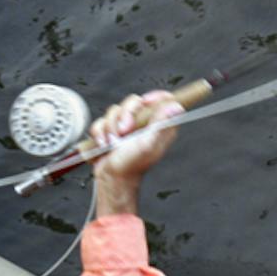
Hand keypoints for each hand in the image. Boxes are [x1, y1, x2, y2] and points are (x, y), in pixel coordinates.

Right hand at [89, 89, 183, 216]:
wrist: (112, 178)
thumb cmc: (131, 165)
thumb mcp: (148, 143)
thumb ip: (160, 123)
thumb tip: (176, 107)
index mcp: (159, 126)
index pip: (163, 100)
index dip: (155, 97)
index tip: (145, 102)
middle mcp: (144, 124)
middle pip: (134, 101)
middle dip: (125, 114)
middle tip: (124, 131)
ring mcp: (127, 126)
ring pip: (115, 110)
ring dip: (110, 127)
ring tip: (112, 143)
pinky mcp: (111, 130)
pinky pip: (101, 121)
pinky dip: (100, 133)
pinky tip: (104, 145)